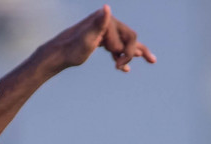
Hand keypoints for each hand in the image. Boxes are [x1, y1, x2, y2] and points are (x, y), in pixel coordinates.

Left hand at [38, 5, 155, 73]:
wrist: (58, 54)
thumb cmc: (72, 49)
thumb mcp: (86, 38)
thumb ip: (98, 23)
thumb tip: (106, 8)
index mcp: (107, 22)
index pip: (129, 37)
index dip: (127, 53)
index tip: (118, 66)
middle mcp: (107, 24)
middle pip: (130, 37)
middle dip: (138, 50)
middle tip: (153, 61)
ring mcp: (103, 33)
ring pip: (124, 42)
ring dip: (135, 52)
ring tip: (151, 60)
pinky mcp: (99, 41)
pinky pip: (115, 48)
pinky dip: (122, 56)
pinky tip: (123, 68)